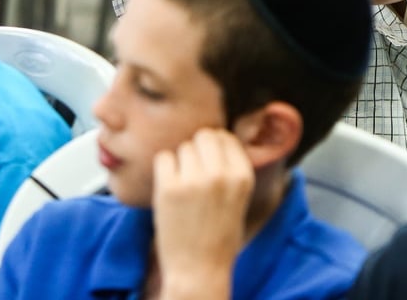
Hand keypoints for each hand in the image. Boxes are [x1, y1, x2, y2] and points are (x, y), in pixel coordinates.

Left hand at [153, 129, 254, 296]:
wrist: (199, 271)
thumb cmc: (219, 236)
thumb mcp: (239, 198)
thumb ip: (231, 168)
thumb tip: (217, 137)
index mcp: (243, 176)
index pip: (226, 137)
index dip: (215, 147)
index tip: (208, 162)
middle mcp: (221, 174)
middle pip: (204, 136)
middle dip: (197, 150)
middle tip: (193, 173)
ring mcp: (194, 180)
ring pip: (183, 146)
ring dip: (181, 162)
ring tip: (183, 187)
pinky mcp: (169, 188)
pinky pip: (163, 158)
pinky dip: (164, 170)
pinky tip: (170, 188)